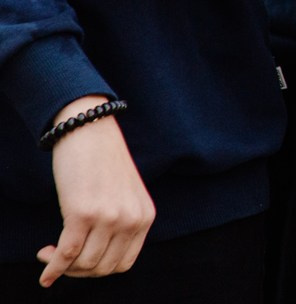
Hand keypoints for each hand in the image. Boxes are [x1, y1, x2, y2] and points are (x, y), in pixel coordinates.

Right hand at [41, 100, 152, 283]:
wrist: (89, 130)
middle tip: (60, 259)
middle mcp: (131, 219)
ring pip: (83, 264)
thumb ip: (121, 223)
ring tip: (49, 252)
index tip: (80, 262)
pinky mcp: (82, 213)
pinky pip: (66, 254)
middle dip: (78, 270)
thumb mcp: (124, 195)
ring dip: (62, 266)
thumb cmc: (102, 162)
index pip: (123, 263)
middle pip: (102, 268)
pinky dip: (52, 267)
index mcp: (145, 216)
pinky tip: (43, 264)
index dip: (98, 269)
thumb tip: (96, 258)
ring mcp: (108, 217)